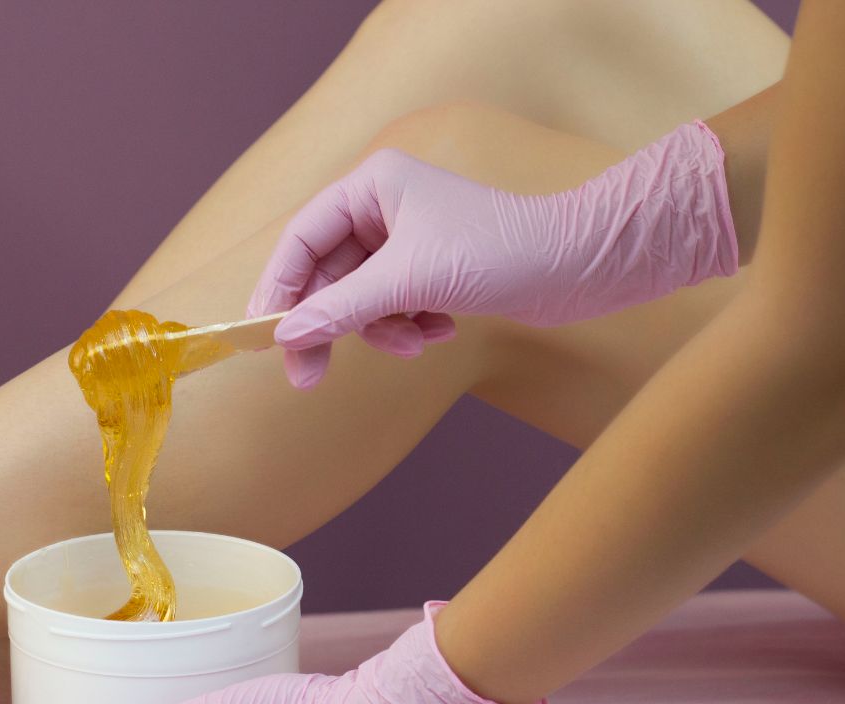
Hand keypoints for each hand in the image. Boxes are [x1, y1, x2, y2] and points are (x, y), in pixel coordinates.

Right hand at [249, 120, 738, 387]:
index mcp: (372, 185)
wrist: (582, 265)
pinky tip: (441, 330)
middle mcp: (385, 206)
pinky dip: (408, 326)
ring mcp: (408, 239)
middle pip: (325, 274)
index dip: (278, 288)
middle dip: (328, 324)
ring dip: (380, 329)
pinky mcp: (431, 270)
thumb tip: (288, 337)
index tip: (263, 335)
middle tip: (308, 376)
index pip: (301, 238)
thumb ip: (341, 310)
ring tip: (416, 342)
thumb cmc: (501, 252)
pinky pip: (392, 307)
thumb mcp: (410, 281)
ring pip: (360, 298)